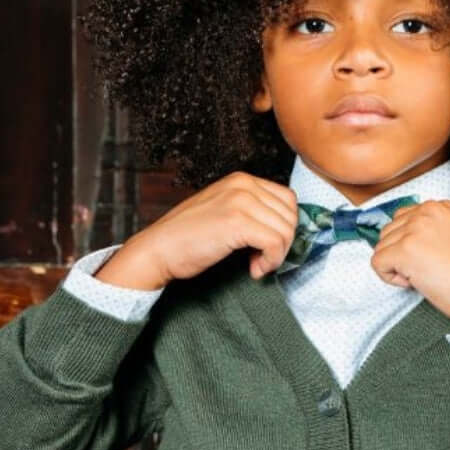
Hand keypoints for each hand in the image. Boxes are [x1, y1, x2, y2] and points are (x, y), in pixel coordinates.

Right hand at [97, 171, 298, 287]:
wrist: (158, 250)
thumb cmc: (188, 238)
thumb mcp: (224, 211)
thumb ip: (252, 211)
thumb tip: (285, 228)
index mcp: (241, 180)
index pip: (288, 200)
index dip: (284, 227)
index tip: (267, 247)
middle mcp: (243, 184)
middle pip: (291, 215)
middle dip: (283, 243)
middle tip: (262, 259)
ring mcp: (240, 201)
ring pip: (286, 231)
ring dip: (276, 255)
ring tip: (256, 265)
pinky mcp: (237, 222)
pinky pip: (275, 243)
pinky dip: (270, 262)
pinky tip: (253, 269)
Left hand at [369, 200, 449, 324]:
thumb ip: (430, 229)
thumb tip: (402, 238)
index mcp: (440, 206)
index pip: (403, 219)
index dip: (410, 244)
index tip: (429, 257)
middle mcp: (426, 211)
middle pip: (388, 232)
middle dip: (400, 254)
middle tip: (427, 268)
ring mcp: (414, 229)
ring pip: (381, 247)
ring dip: (396, 266)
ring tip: (424, 274)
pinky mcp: (405, 250)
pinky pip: (377, 263)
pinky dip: (389, 278)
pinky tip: (414, 281)